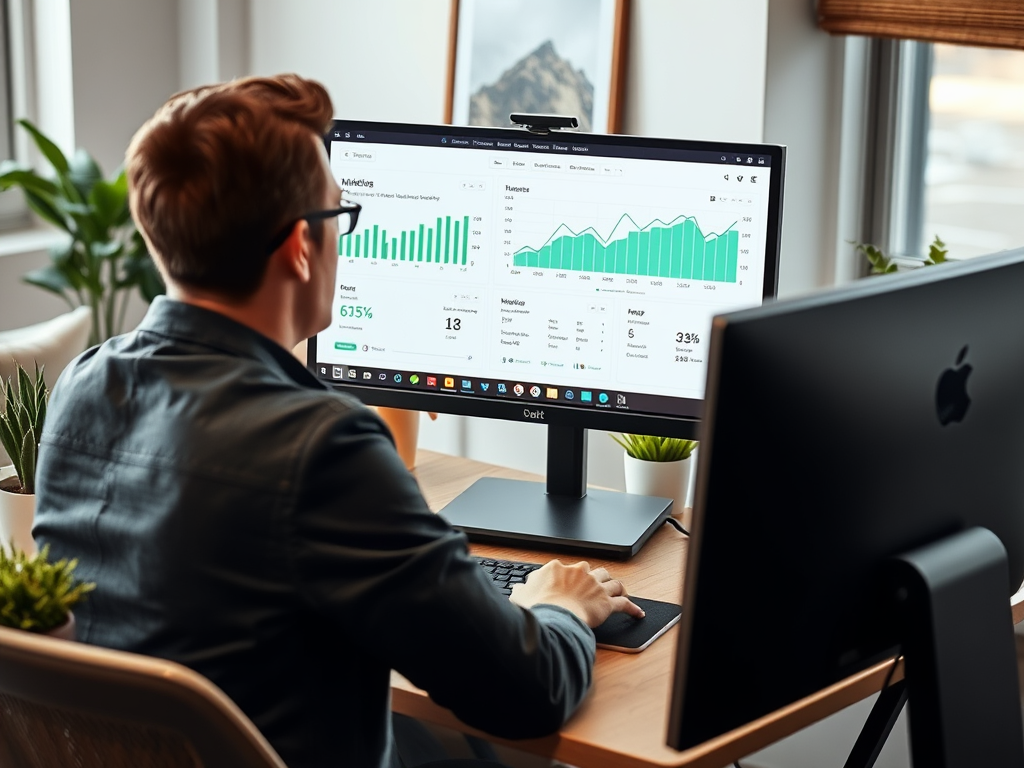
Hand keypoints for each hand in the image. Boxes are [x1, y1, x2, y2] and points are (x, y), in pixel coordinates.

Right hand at [509, 560, 644, 627]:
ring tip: (619, 592)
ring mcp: (594, 586)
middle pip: (593, 570)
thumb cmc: (537, 607)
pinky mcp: (606, 602)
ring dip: (616, 587)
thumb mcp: (521, 596)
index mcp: (558, 568)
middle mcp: (579, 572)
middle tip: (596, 586)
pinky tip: (637, 613)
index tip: (569, 585)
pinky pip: (624, 603)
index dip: (569, 578)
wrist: (553, 617)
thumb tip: (519, 588)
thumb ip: (522, 590)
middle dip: (596, 577)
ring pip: (611, 582)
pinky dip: (632, 608)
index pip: (566, 569)